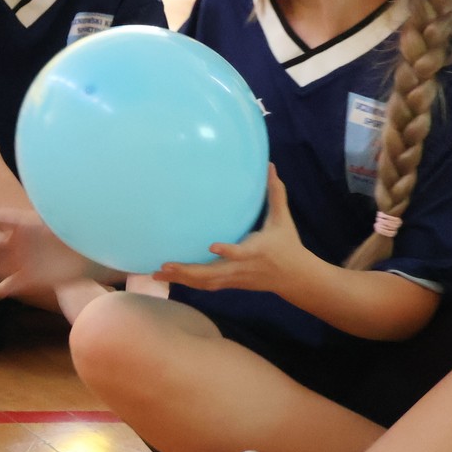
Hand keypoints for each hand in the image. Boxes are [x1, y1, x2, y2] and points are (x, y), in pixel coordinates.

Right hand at [0, 208, 91, 300]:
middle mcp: (20, 243)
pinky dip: (2, 290)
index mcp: (23, 226)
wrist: (90, 258)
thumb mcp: (58, 219)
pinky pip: (9, 286)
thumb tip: (39, 196)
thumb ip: (46, 209)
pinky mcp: (29, 280)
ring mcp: (23, 262)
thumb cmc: (75, 234)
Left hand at [152, 167, 318, 292]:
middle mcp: (242, 268)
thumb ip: (276, 193)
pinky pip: (206, 285)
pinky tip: (167, 278)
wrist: (295, 279)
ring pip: (205, 283)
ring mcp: (234, 279)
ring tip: (156, 273)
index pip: (241, 253)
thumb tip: (270, 166)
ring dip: (181, 279)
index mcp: (256, 251)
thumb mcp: (283, 220)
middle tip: (165, 265)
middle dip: (188, 272)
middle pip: (213, 274)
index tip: (212, 246)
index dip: (227, 252)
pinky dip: (186, 283)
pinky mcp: (230, 284)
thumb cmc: (288, 245)